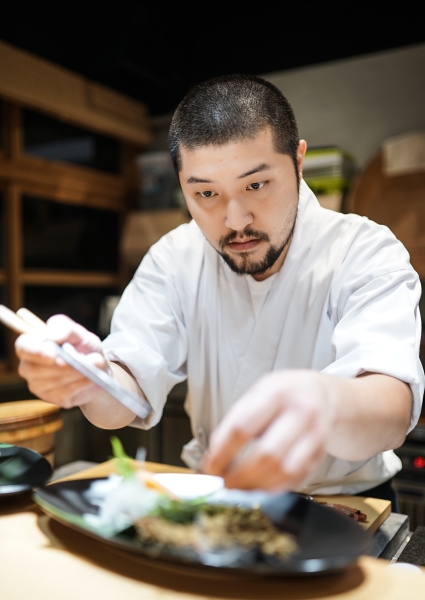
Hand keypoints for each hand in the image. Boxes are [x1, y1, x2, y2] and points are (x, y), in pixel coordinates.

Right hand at [15, 314, 108, 408]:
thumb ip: (64, 329)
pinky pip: (64, 393)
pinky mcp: (52, 398)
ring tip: (95, 364)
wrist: (99, 369)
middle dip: (62, 365)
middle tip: (84, 360)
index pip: (23, 347)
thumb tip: (50, 337)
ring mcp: (38, 385)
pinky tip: (90, 377)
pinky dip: (80, 383)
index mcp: (32, 346)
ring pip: (53, 381)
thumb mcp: (78, 333)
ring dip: (76, 372)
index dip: (35, 351)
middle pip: (35, 369)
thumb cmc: (84, 347)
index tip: (53, 354)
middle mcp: (29, 367)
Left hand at [204, 370, 333, 491]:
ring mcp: (315, 434)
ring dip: (258, 486)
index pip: (244, 427)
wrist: (322, 394)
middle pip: (267, 454)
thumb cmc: (284, 395)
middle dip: (240, 476)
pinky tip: (260, 486)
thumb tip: (215, 454)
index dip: (223, 452)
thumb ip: (235, 420)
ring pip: (285, 471)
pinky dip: (274, 487)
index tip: (210, 467)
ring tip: (240, 488)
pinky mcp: (321, 453)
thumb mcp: (257, 393)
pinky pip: (297, 478)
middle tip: (224, 484)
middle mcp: (300, 412)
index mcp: (276, 393)